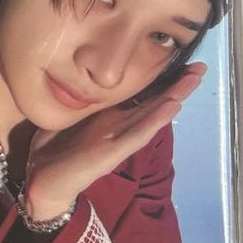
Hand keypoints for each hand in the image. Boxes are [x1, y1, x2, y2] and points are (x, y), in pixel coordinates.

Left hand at [22, 62, 205, 220]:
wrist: (41, 182)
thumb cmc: (52, 150)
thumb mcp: (67, 117)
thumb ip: (79, 101)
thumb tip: (79, 75)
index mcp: (107, 118)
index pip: (139, 96)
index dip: (158, 80)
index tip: (179, 60)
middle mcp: (117, 127)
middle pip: (152, 103)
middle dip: (176, 85)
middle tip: (200, 67)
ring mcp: (117, 140)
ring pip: (150, 115)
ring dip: (172, 97)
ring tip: (193, 81)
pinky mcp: (111, 153)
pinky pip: (136, 134)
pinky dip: (154, 120)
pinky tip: (170, 108)